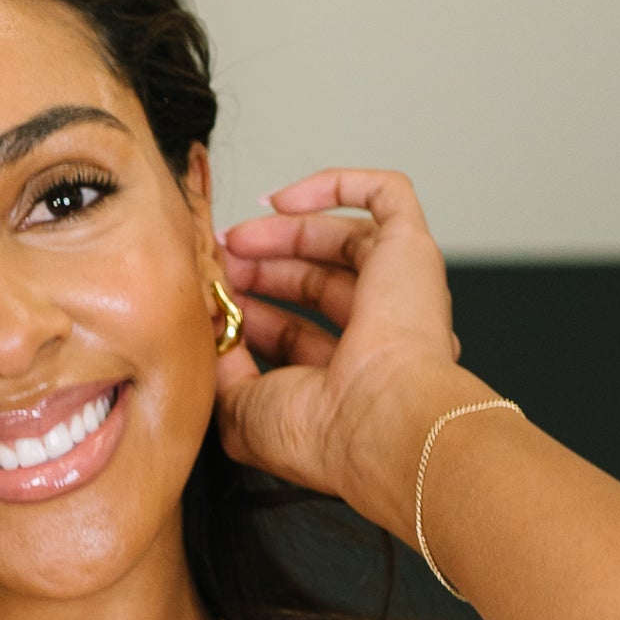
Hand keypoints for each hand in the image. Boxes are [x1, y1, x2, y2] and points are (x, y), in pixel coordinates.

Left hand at [215, 168, 470, 528]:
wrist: (375, 420)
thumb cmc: (320, 433)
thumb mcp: (241, 409)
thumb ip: (221, 368)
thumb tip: (207, 331)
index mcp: (345, 382)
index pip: (295, 334)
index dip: (251, 312)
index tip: (214, 301)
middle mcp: (378, 336)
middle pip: (316, 282)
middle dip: (262, 266)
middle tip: (221, 261)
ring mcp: (399, 290)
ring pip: (342, 238)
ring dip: (284, 231)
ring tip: (236, 238)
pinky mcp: (412, 249)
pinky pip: (385, 194)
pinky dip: (334, 187)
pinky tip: (284, 200)